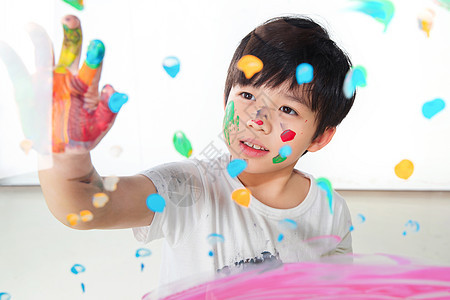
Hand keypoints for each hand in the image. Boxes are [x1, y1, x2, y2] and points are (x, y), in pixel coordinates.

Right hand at [0, 15, 127, 154]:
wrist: (65, 150)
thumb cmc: (87, 133)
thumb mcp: (102, 124)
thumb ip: (110, 108)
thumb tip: (113, 89)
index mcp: (88, 85)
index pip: (93, 66)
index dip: (95, 55)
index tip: (98, 45)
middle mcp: (68, 78)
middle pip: (71, 51)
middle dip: (71, 34)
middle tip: (71, 19)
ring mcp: (48, 82)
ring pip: (44, 56)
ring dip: (39, 40)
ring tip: (32, 26)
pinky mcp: (29, 91)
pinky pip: (19, 74)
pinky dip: (11, 60)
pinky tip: (5, 47)